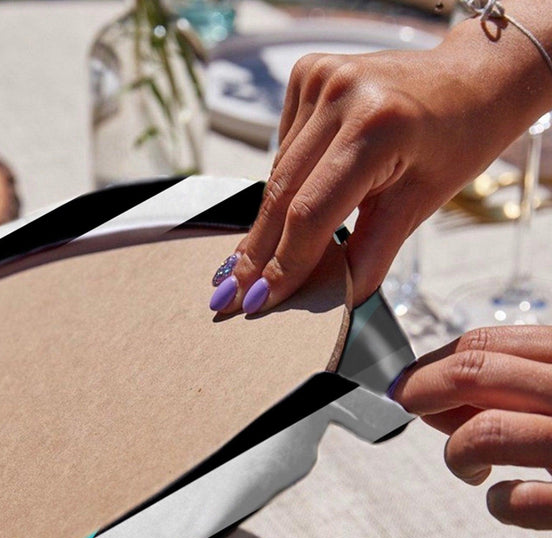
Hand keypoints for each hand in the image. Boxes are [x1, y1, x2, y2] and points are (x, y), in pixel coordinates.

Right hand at [209, 20, 551, 312]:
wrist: (472, 80)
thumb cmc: (457, 141)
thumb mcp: (420, 204)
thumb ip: (371, 254)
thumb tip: (331, 299)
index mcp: (375, 126)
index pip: (310, 214)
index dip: (283, 265)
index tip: (258, 301)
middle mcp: (340, 93)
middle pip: (282, 194)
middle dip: (258, 251)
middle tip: (229, 293)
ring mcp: (320, 77)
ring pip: (278, 173)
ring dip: (268, 221)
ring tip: (249, 263)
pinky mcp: (308, 73)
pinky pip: (283, 147)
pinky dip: (285, 181)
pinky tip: (295, 198)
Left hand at [391, 326, 551, 528]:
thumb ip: (515, 386)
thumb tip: (434, 393)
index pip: (486, 344)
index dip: (432, 362)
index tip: (408, 381)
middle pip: (475, 372)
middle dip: (422, 389)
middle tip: (406, 405)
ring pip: (486, 431)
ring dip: (459, 453)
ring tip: (470, 467)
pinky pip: (521, 500)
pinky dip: (503, 504)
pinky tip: (510, 501)